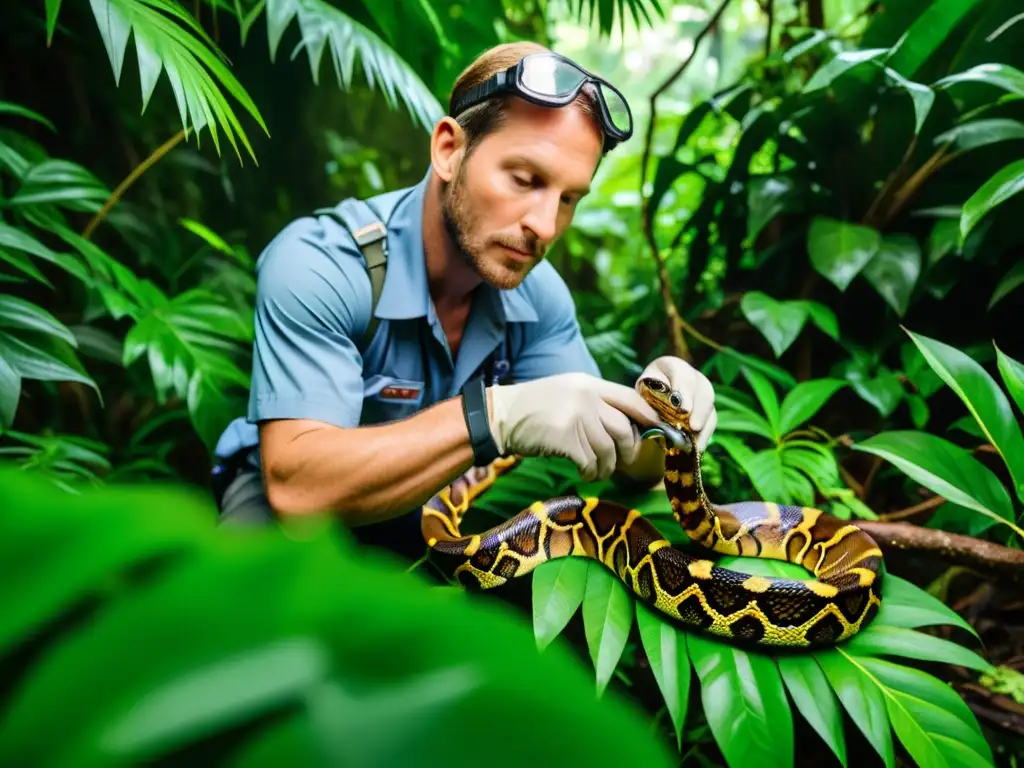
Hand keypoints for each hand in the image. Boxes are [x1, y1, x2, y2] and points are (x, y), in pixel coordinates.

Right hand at [487, 373, 660, 480]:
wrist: (501, 416)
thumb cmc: (534, 408)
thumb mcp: (567, 392)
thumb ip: (594, 401)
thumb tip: (625, 425)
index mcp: (588, 384)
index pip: (630, 398)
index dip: (649, 416)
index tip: (659, 431)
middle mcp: (586, 397)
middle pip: (623, 428)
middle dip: (627, 451)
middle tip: (622, 462)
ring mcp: (575, 416)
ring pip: (607, 450)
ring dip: (605, 467)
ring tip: (597, 472)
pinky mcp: (564, 438)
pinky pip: (590, 462)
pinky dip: (590, 473)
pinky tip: (584, 474)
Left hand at [635, 356, 716, 450]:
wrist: (648, 399)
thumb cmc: (641, 394)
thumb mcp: (639, 392)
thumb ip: (644, 401)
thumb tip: (649, 420)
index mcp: (672, 366)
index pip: (682, 375)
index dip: (684, 392)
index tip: (683, 410)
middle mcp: (693, 377)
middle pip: (703, 390)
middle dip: (699, 410)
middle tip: (694, 427)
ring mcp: (702, 394)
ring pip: (710, 407)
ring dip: (705, 426)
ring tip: (697, 444)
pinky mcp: (706, 411)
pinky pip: (710, 422)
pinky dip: (704, 436)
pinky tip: (697, 449)